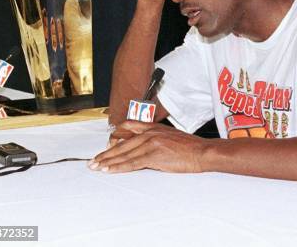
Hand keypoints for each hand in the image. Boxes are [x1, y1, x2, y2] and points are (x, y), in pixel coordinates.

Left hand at [89, 120, 206, 173]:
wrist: (202, 152)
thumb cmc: (190, 147)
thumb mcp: (171, 136)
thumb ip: (156, 139)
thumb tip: (143, 149)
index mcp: (154, 127)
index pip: (129, 126)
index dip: (115, 136)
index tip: (106, 145)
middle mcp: (151, 133)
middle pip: (122, 143)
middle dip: (106, 153)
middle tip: (93, 161)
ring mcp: (152, 143)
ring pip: (124, 153)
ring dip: (108, 161)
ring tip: (96, 167)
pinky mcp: (154, 155)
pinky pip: (132, 162)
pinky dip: (119, 167)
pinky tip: (110, 170)